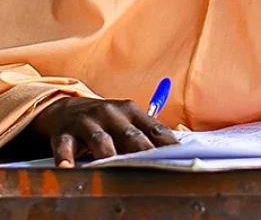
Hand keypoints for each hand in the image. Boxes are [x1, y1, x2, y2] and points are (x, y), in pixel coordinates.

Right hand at [29, 97, 178, 166]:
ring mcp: (87, 122)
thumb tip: (175, 150)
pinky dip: (65, 157)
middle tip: (151, 164)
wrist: (65, 109)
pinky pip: (64, 146)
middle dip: (141, 149)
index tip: (178, 156)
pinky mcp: (64, 133)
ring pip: (100, 139)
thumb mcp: (127, 120)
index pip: (154, 128)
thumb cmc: (106, 121)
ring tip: (111, 164)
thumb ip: (148, 133)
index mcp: (131, 111)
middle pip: (130, 135)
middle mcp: (111, 114)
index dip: (167, 143)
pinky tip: (66, 167)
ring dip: (106, 152)